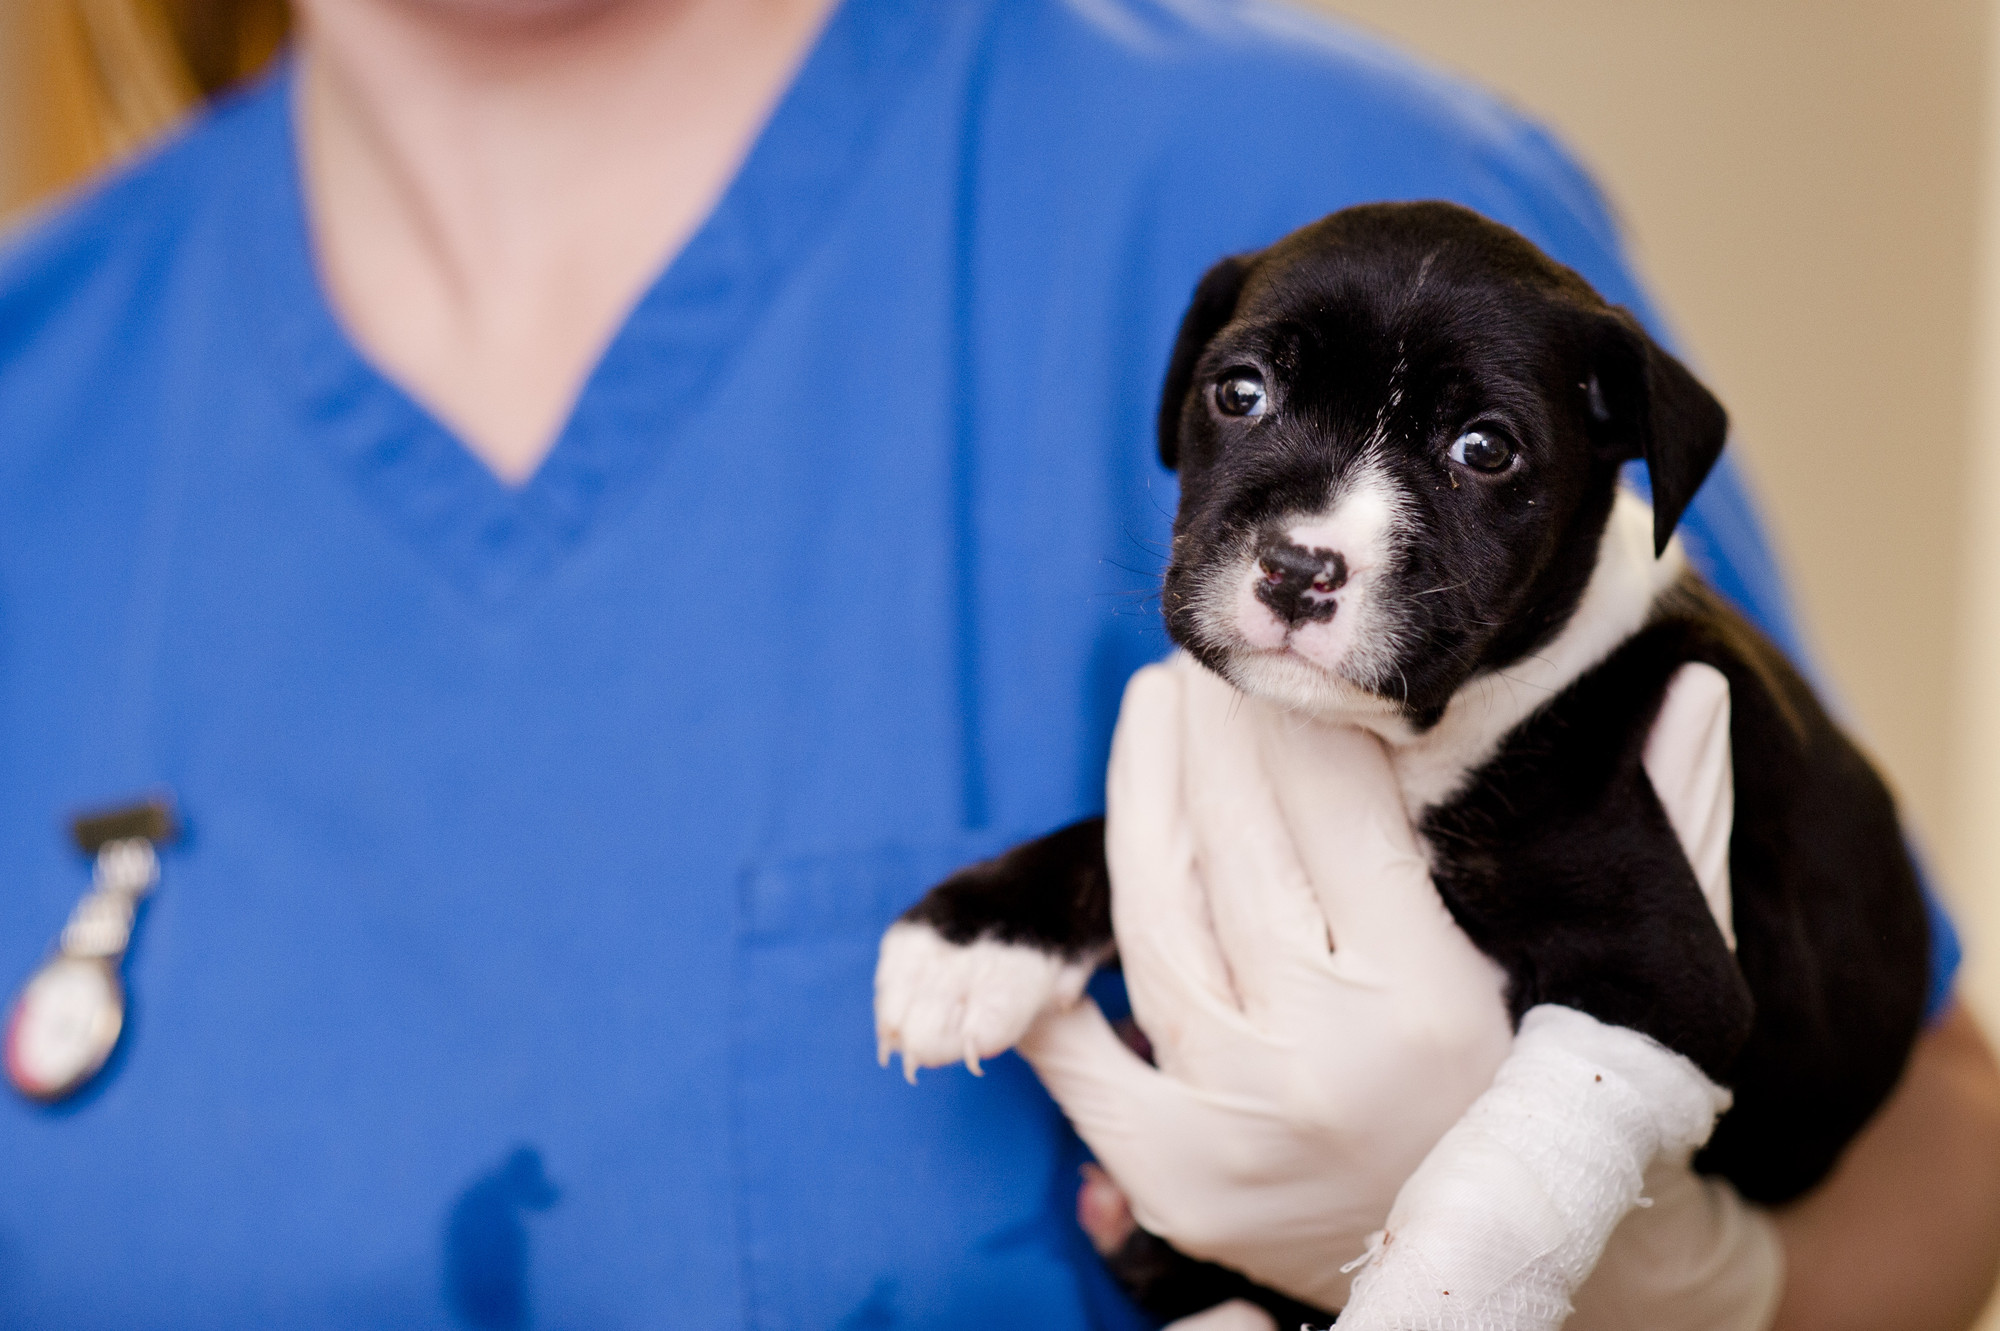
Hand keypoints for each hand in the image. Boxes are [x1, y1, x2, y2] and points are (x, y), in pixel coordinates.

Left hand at [1024, 655, 1779, 1322]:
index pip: (1335, 802)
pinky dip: (1056, 975)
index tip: (1291, 654)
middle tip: (1202, 654)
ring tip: (1154, 713)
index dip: (1302, 710)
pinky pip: (1080, 1052)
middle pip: (1229, 841)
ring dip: (1138, 795)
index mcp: (1430, 1004)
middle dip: (1210, 727)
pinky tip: (1064, 898)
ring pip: (1150, 916)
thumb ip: (1671, 828)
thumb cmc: (1568, 1101)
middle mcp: (1321, 1061)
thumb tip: (1684, 683)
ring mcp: (1231, 1123)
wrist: (1518, 1289)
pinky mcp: (1172, 1177)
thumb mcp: (1645, 978)